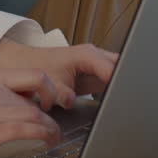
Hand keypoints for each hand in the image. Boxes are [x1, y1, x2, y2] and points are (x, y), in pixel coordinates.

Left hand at [0, 39, 118, 109]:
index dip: (122, 83)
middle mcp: (95, 56)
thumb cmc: (36, 68)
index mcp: (87, 55)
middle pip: (123, 66)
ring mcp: (97, 63)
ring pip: (120, 71)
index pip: (114, 69)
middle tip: (131, 101)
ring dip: (123, 85)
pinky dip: (116, 89)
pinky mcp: (96, 73)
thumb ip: (61, 92)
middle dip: (128, 82)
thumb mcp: (48, 82)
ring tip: (127, 102)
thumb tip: (71, 100)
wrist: (26, 63)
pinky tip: (119, 101)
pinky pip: (113, 79)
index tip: (127, 97)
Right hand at [0, 69, 67, 157]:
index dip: (49, 86)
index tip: (51, 99)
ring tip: (54, 136)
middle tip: (56, 118)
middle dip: (54, 106)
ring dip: (52, 127)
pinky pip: (29, 129)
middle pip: (40, 93)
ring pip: (38, 114)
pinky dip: (45, 135)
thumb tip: (17, 102)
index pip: (33, 73)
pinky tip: (47, 141)